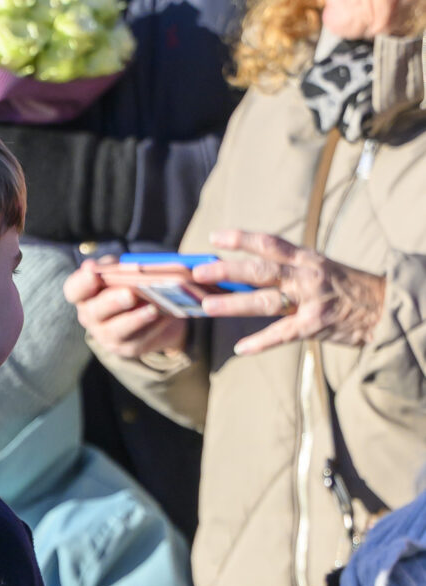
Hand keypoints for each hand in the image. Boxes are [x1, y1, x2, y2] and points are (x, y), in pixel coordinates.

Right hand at [64, 257, 189, 362]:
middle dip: (113, 301)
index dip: (82, 282)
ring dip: (136, 319)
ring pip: (117, 330)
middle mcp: (91, 316)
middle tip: (130, 294)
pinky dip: (154, 328)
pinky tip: (167, 317)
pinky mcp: (128, 348)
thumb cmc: (130, 284)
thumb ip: (118, 267)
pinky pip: (140, 340)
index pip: (75, 290)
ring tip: (153, 309)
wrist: (150, 311)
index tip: (93, 272)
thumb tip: (127, 267)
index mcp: (85, 294)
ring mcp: (107, 335)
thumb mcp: (122, 271)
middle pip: (95, 311)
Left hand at [196, 230, 386, 357]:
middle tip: (199, 272)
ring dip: (233, 303)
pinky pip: (282, 334)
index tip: (215, 237)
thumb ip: (292, 271)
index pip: (270, 243)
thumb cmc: (350, 288)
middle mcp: (307, 276)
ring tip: (206, 305)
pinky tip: (241, 348)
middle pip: (260, 270)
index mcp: (307, 259)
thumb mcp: (322, 269)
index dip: (241, 238)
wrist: (386, 307)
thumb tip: (251, 275)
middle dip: (227, 269)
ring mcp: (311, 301)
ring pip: (265, 300)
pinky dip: (261, 342)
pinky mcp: (315, 325)